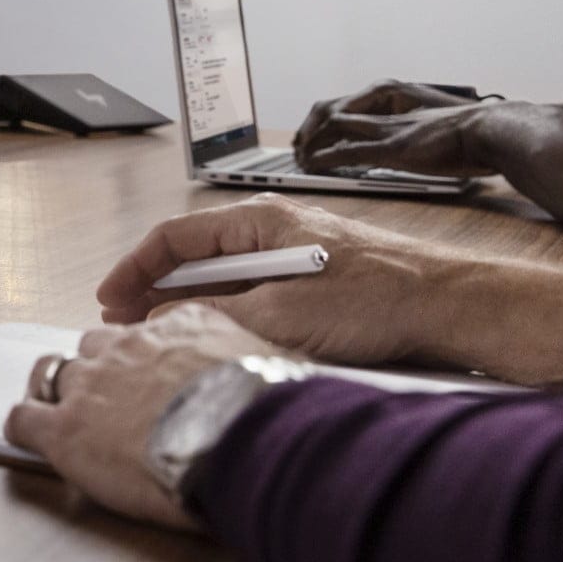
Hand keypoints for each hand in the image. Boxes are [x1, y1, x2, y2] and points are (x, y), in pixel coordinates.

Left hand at [4, 305, 275, 531]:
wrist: (243, 439)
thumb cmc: (271, 409)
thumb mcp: (277, 364)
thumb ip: (259, 360)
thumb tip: (281, 371)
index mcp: (178, 328)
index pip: (146, 332)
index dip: (145, 358)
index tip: (152, 377)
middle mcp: (126, 348)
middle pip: (95, 348)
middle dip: (101, 371)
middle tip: (113, 402)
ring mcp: (90, 385)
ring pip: (54, 373)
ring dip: (60, 393)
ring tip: (69, 417)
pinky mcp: (64, 428)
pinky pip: (23, 418)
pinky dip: (25, 426)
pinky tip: (33, 438)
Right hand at [93, 194, 562, 384]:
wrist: (453, 307)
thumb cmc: (378, 298)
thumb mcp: (283, 314)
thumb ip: (216, 316)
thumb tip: (161, 323)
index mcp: (258, 222)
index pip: (174, 237)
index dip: (134, 269)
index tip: (110, 300)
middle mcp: (273, 231)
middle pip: (194, 256)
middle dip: (155, 290)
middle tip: (126, 324)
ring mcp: (295, 255)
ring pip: (223, 278)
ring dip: (190, 305)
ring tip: (163, 336)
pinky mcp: (316, 283)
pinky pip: (253, 293)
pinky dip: (225, 313)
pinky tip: (219, 338)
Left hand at [294, 77, 488, 175]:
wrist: (493, 130)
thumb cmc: (478, 138)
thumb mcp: (443, 136)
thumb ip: (425, 141)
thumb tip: (423, 152)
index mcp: (400, 112)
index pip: (353, 111)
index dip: (330, 123)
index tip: (316, 136)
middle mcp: (389, 116)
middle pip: (335, 114)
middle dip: (312, 130)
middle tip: (299, 146)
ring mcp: (389, 131)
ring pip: (335, 129)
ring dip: (312, 144)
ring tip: (299, 158)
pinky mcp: (393, 148)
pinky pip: (348, 151)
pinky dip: (326, 158)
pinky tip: (312, 165)